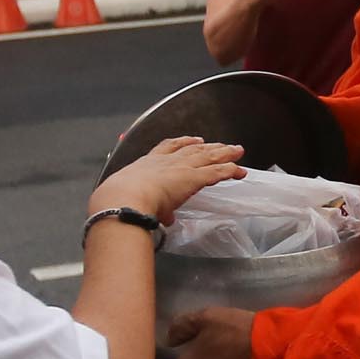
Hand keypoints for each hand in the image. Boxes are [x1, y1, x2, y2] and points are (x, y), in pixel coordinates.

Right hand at [93, 134, 243, 223]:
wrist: (124, 198)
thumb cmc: (120, 199)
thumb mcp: (134, 200)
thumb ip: (152, 208)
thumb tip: (164, 218)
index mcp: (148, 163)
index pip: (169, 147)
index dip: (183, 142)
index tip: (194, 140)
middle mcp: (167, 161)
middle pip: (194, 149)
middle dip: (210, 146)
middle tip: (222, 145)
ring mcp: (181, 168)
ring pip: (208, 157)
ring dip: (225, 153)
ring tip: (237, 151)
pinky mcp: (193, 178)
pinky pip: (217, 172)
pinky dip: (230, 170)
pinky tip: (239, 171)